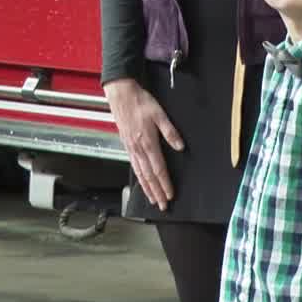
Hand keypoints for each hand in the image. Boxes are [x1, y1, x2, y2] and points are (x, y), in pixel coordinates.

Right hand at [103, 78, 182, 210]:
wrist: (121, 95)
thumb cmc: (140, 102)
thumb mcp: (160, 114)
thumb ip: (170, 132)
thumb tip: (180, 147)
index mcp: (148, 142)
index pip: (159, 169)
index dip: (165, 183)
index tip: (171, 195)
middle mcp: (138, 149)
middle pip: (149, 176)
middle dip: (157, 192)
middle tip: (163, 205)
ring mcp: (131, 148)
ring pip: (140, 174)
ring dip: (147, 188)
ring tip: (154, 200)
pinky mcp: (127, 146)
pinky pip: (134, 167)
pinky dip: (139, 178)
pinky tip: (142, 183)